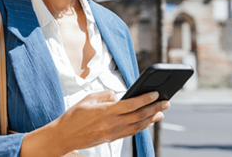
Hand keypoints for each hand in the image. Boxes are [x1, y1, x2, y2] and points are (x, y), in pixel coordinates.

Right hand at [20, 90, 168, 156]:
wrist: (65, 135)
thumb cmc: (73, 116)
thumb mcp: (87, 99)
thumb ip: (104, 95)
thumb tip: (117, 95)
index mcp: (105, 111)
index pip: (131, 104)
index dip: (145, 99)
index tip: (155, 93)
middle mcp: (112, 123)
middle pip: (139, 115)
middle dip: (154, 108)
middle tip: (166, 102)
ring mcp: (113, 132)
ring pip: (138, 125)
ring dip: (152, 119)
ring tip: (161, 112)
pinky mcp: (112, 138)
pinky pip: (131, 132)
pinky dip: (142, 126)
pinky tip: (147, 122)